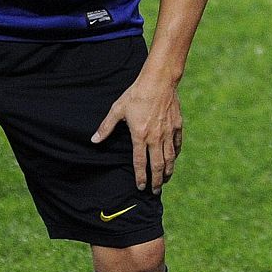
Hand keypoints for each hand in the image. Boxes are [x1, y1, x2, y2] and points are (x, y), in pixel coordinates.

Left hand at [92, 74, 181, 191]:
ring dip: (167, 171)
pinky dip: (175, 153)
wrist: (159, 81)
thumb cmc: (136, 94)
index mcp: (140, 136)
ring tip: (165, 180)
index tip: (140, 187)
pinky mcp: (177, 125)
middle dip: (156, 180)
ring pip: (170, 157)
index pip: (140, 163)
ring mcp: (168, 132)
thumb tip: (94, 140)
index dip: (140, 177)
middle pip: (157, 165)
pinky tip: (174, 158)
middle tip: (155, 191)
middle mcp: (155, 137)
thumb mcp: (117, 109)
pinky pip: (177, 144)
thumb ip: (106, 127)